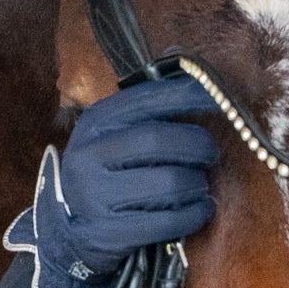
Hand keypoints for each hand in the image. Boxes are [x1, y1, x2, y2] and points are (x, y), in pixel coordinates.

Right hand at [4, 77, 217, 287]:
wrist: (68, 231)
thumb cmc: (108, 174)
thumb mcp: (115, 134)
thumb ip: (147, 102)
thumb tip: (180, 54)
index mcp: (96, 122)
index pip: (149, 98)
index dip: (190, 96)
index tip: (220, 100)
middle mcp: (90, 154)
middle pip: (160, 140)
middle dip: (198, 146)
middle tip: (211, 155)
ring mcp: (95, 195)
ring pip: (169, 183)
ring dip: (197, 185)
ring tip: (200, 186)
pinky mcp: (107, 232)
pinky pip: (166, 222)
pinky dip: (193, 215)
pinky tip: (200, 209)